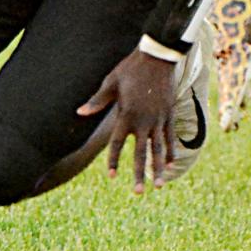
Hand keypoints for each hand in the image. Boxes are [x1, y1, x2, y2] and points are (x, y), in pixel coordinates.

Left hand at [77, 49, 176, 192]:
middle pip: (140, 153)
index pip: (117, 144)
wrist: (158, 57)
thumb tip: (79, 113)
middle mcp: (143, 121)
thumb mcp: (111, 83)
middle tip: (138, 193)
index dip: (114, 160)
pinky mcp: (169, 113)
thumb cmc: (131, 69)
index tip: (111, 176)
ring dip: (158, 168)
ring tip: (158, 185)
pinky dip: (170, 151)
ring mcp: (159, 118)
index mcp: (126, 114)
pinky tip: (170, 164)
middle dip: (139, 174)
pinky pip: (170, 137)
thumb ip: (97, 101)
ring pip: (158, 149)